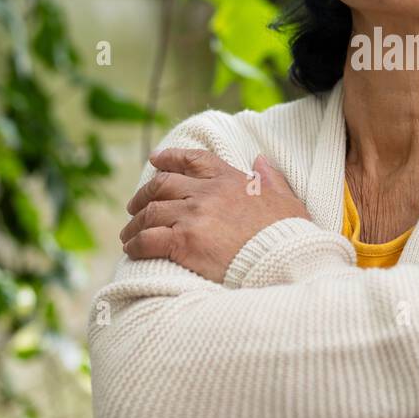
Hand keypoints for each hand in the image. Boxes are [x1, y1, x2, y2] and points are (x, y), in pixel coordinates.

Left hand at [120, 149, 310, 282]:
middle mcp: (207, 192)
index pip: (193, 160)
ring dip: (135, 223)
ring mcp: (194, 215)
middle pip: (162, 184)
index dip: (170, 157)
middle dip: (144, 194)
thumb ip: (270, 178)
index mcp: (230, 179)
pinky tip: (132, 250)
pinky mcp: (184, 241)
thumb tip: (260, 160)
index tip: (155, 159)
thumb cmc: (289, 235)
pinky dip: (136, 244)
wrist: (284, 259)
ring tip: (129, 234)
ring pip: (150, 212)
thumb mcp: (286, 199)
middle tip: (134, 206)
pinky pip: (148, 239)